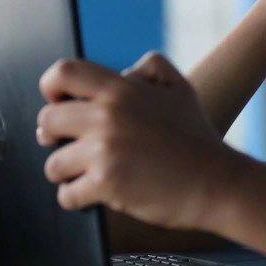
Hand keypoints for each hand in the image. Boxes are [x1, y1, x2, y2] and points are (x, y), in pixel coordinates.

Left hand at [36, 52, 242, 230]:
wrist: (218, 183)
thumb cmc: (198, 139)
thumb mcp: (182, 89)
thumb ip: (151, 68)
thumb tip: (121, 73)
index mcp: (123, 90)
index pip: (64, 72)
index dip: (51, 87)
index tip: (57, 102)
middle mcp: (109, 116)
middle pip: (47, 120)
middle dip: (54, 136)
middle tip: (70, 146)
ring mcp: (105, 150)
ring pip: (54, 163)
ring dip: (67, 172)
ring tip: (89, 174)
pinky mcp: (107, 184)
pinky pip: (67, 194)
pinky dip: (77, 198)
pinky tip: (96, 194)